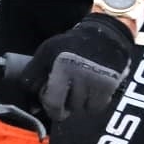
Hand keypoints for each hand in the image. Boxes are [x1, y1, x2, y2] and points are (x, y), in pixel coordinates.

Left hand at [20, 14, 135, 125]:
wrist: (103, 35)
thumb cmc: (70, 46)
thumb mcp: (46, 53)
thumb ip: (34, 76)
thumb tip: (33, 107)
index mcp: (62, 66)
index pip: (53, 102)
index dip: (49, 106)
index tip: (50, 101)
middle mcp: (80, 74)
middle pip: (68, 107)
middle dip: (64, 106)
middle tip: (64, 97)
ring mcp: (96, 80)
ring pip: (82, 109)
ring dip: (78, 104)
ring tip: (78, 89)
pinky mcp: (110, 85)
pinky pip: (97, 107)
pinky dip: (93, 103)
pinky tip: (90, 91)